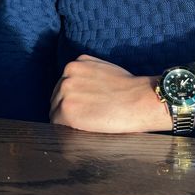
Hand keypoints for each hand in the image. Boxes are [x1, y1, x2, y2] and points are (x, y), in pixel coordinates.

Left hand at [49, 55, 171, 132]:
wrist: (139, 100)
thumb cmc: (128, 88)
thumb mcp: (103, 69)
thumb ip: (86, 75)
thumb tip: (79, 90)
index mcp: (76, 64)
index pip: (64, 85)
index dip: (73, 98)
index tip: (83, 106)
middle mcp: (66, 75)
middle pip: (57, 97)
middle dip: (68, 108)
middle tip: (87, 117)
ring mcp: (65, 93)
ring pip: (55, 111)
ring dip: (66, 120)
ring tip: (86, 124)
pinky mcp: (66, 112)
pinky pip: (57, 125)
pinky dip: (67, 130)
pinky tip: (83, 129)